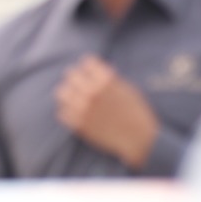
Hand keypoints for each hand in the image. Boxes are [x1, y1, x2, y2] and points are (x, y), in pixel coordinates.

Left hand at [52, 55, 159, 169]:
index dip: (90, 67)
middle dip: (77, 78)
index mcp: (106, 80)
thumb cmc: (136, 113)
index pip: (87, 62)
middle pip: (71, 74)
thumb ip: (108, 78)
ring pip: (61, 92)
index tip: (92, 72)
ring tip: (75, 97)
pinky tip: (77, 112)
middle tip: (82, 84)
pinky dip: (69, 111)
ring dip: (69, 93)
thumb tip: (93, 70)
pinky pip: (62, 112)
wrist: (138, 139)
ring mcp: (83, 108)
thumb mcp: (127, 89)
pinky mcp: (78, 123)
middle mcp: (92, 92)